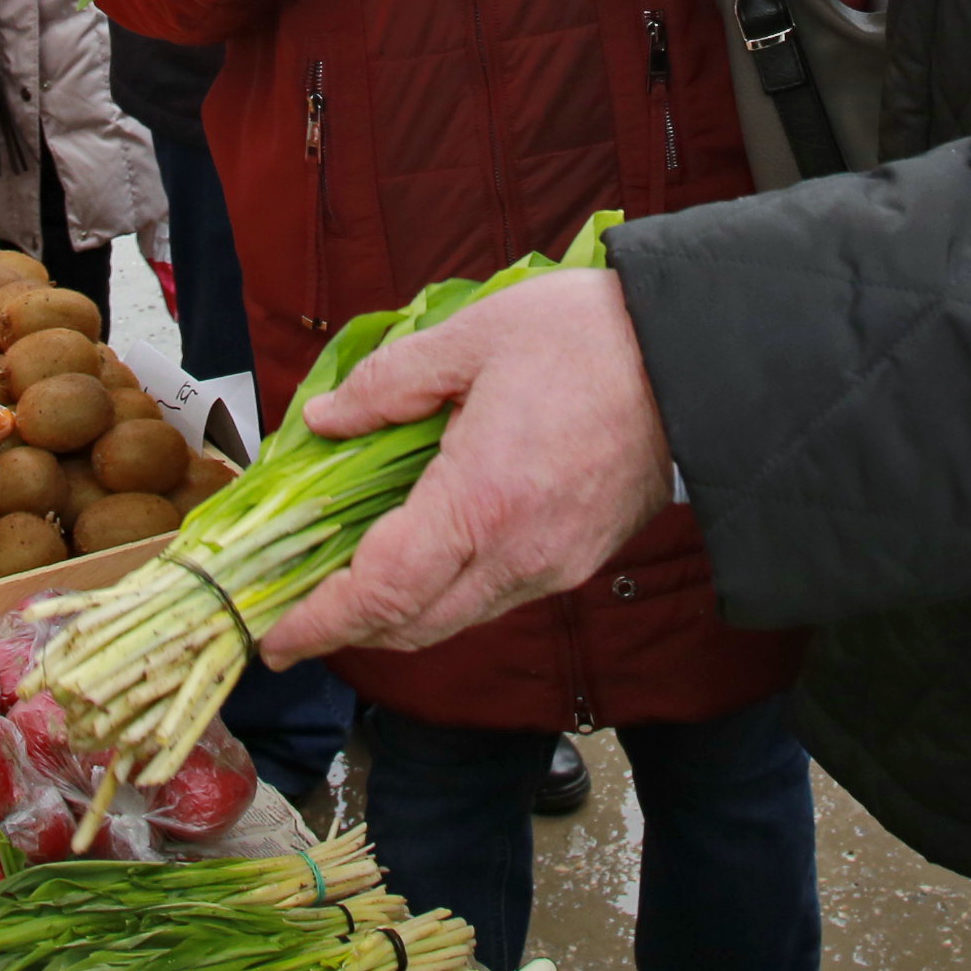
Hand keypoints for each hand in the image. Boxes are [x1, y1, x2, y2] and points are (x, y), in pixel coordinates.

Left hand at [258, 267, 674, 662]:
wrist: (696, 357)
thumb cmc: (587, 336)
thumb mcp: (472, 335)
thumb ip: (389, 383)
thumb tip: (324, 421)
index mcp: (480, 502)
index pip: (380, 591)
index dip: (320, 621)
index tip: (274, 635)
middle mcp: (518, 555)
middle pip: (412, 625)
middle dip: (348, 628)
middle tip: (296, 613)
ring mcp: (554, 566)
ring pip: (456, 618)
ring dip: (399, 612)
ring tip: (351, 581)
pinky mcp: (581, 560)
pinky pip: (497, 596)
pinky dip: (448, 592)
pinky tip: (428, 553)